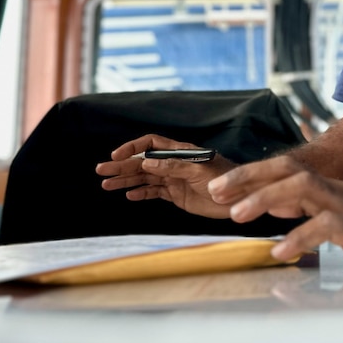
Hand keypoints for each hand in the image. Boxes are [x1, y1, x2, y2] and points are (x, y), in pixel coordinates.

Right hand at [96, 134, 236, 218]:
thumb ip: (173, 167)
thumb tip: (146, 162)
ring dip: (126, 181)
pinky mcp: (177, 195)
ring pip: (145, 178)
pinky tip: (128, 195)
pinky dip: (141, 193)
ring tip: (107, 185)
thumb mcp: (200, 171)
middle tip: (101, 171)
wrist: (241, 198)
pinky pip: (155, 192)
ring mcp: (175, 180)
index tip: (116, 156)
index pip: (150, 143)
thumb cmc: (226, 179)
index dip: (132, 148)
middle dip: (122, 167)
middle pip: (142, 162)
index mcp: (179, 152)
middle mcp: (174, 164)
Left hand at [208, 154, 342, 263]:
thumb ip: (307, 209)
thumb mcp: (337, 212)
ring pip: (301, 187)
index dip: (250, 176)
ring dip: (266, 199)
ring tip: (238, 217)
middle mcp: (330, 189)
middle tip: (215, 193)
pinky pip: (325, 225)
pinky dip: (300, 236)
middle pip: (286, 170)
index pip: (283, 170)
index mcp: (324, 186)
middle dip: (247, 178)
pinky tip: (281, 252)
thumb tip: (275, 209)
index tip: (219, 188)